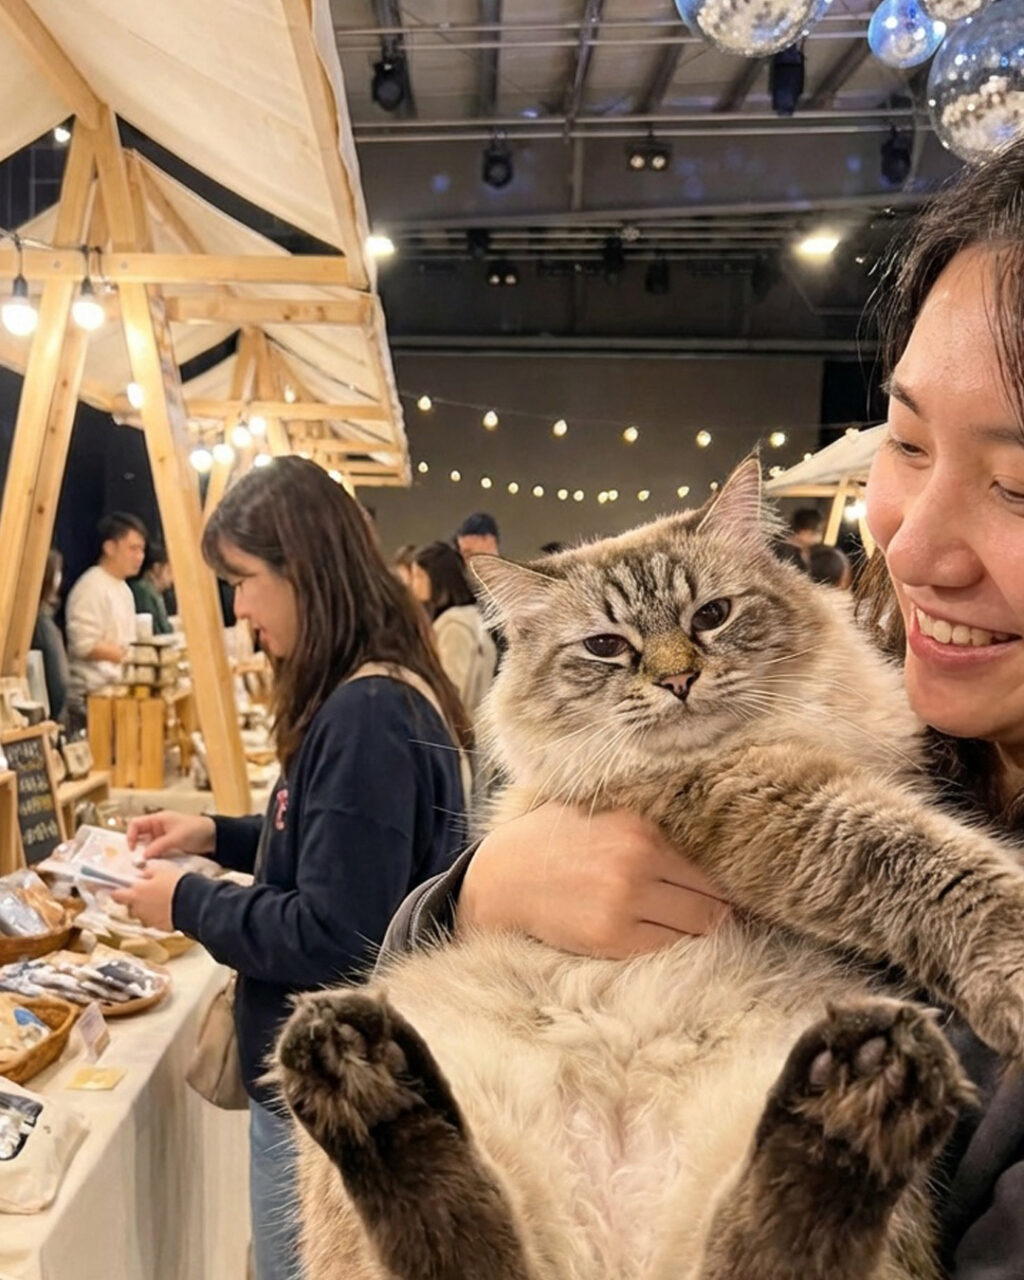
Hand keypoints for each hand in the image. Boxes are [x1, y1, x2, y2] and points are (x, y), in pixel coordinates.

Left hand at [111, 861, 185, 931]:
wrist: (192, 902)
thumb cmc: (176, 884)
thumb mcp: (161, 868)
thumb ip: (148, 870)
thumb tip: (142, 872)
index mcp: (136, 893)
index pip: (116, 895)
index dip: (116, 892)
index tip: (118, 889)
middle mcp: (138, 908)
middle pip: (129, 907)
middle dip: (134, 901)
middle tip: (145, 893)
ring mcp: (148, 919)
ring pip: (141, 915)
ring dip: (146, 909)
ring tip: (159, 901)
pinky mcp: (159, 927)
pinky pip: (154, 921)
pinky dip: (158, 916)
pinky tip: (167, 909)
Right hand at [126, 810, 215, 859]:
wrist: (214, 837)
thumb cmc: (197, 829)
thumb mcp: (177, 837)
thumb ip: (159, 846)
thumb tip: (143, 856)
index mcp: (158, 819)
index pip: (135, 824)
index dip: (130, 835)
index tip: (131, 848)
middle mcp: (157, 828)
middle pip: (139, 837)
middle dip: (136, 848)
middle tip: (135, 860)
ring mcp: (162, 838)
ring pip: (146, 846)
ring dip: (145, 855)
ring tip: (144, 865)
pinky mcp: (167, 847)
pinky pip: (155, 852)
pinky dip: (153, 858)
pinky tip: (154, 865)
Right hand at [459, 803, 730, 958]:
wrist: (502, 878)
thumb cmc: (556, 839)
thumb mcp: (604, 811)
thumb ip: (650, 821)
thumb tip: (713, 832)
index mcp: (640, 826)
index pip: (711, 859)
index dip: (727, 873)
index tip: (736, 880)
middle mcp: (637, 863)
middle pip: (713, 896)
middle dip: (719, 903)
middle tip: (720, 905)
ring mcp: (624, 905)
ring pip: (698, 925)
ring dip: (698, 924)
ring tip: (692, 918)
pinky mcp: (611, 939)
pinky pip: (667, 945)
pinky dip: (671, 940)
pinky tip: (661, 929)